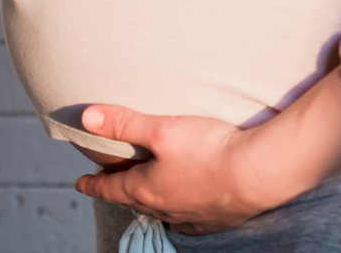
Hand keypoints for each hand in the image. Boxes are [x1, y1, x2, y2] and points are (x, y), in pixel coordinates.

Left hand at [72, 105, 278, 235]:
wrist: (260, 172)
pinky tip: (185, 211)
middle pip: (135, 200)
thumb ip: (123, 123)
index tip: (80, 184)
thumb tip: (86, 117)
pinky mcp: (219, 218)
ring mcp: (194, 217)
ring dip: (149, 201)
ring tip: (145, 194)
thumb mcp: (160, 129)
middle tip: (111, 183)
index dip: (93, 184)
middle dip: (120, 191)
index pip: (111, 189)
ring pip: (162, 211)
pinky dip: (179, 214)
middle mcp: (168, 208)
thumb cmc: (208, 149)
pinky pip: (190, 221)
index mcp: (148, 189)